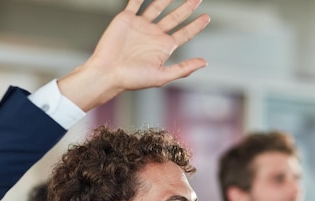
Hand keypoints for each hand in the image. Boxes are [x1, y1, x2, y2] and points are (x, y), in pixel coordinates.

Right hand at [58, 0, 209, 110]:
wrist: (107, 73)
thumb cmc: (132, 79)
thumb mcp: (162, 76)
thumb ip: (183, 69)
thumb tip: (204, 62)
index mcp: (163, 48)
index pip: (184, 33)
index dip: (196, 26)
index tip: (207, 17)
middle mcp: (154, 35)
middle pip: (175, 17)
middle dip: (187, 7)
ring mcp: (141, 26)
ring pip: (158, 6)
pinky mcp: (126, 19)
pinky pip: (136, 2)